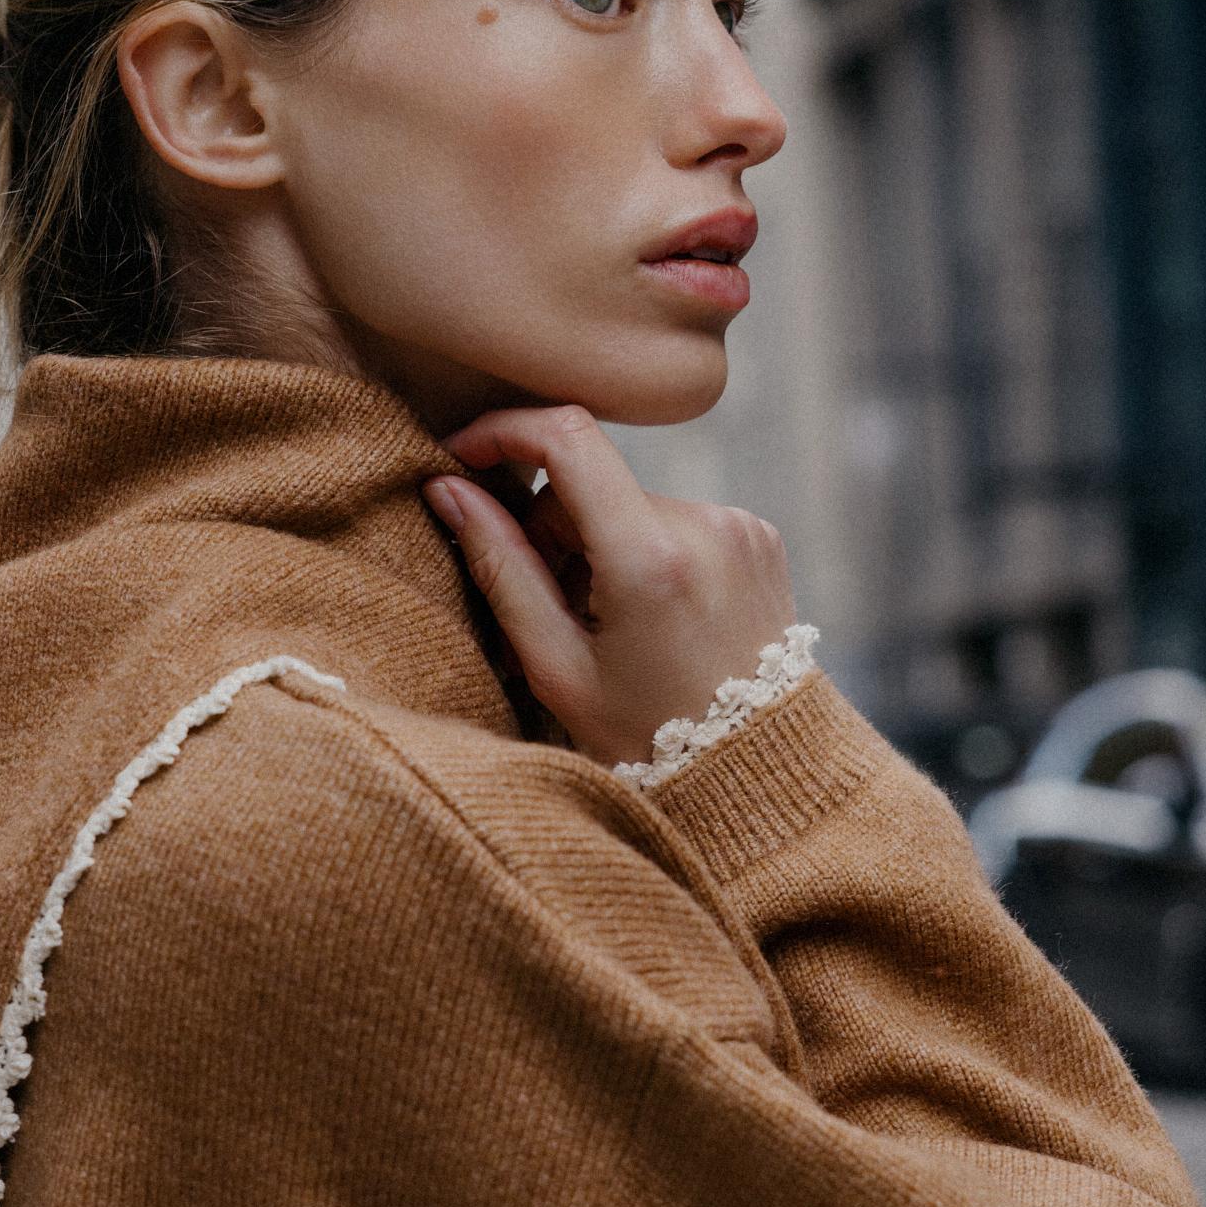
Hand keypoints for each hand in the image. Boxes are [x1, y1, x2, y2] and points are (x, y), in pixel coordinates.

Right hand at [425, 404, 796, 769]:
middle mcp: (705, 525)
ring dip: (599, 543)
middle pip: (593, 482)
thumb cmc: (646, 737)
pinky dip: (645, 551)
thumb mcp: (556, 666)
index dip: (503, 432)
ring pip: (631, 502)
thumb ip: (501, 569)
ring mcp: (739, 526)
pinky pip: (676, 520)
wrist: (753, 774)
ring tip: (604, 625)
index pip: (567, 438)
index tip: (463, 456)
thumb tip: (447, 489)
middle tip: (546, 604)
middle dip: (552, 526)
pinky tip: (650, 617)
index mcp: (650, 559)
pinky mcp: (758, 535)